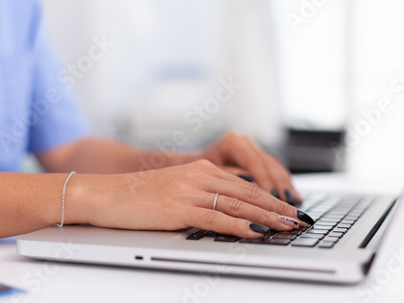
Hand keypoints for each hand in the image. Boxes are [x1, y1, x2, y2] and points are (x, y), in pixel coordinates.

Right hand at [76, 160, 306, 237]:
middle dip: (277, 207)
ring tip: (288, 227)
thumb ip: (202, 195)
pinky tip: (255, 234)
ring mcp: (189, 191)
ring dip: (267, 218)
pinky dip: (239, 227)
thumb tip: (228, 211)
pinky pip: (216, 218)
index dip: (270, 197)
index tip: (288, 209)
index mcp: (201, 170)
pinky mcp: (178, 208)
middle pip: (248, 192)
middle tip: (299, 219)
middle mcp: (200, 176)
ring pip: (238, 204)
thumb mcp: (175, 189)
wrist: (104, 194)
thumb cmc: (138, 196)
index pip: (245, 184)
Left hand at [191, 132, 301, 204]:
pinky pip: (272, 171)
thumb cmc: (188, 174)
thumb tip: (251, 186)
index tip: (275, 198)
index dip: (266, 182)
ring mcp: (251, 148)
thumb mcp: (204, 176)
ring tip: (294, 205)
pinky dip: (282, 184)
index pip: (254, 163)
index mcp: (232, 142)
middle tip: (290, 208)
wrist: (184, 167)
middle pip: (267, 166)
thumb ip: (228, 180)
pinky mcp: (255, 158)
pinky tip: (291, 197)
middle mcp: (244, 142)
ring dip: (286, 187)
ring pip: (273, 168)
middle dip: (280, 188)